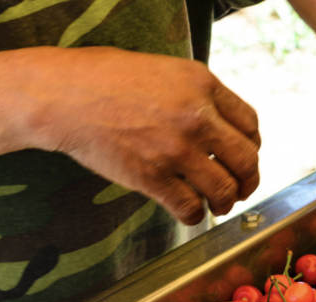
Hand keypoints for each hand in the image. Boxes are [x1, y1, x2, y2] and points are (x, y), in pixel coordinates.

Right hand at [20, 47, 259, 223]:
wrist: (62, 96)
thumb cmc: (107, 80)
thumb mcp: (165, 71)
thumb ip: (198, 96)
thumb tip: (223, 129)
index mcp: (203, 85)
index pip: (250, 124)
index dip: (253, 147)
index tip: (245, 157)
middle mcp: (197, 117)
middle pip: (246, 160)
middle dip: (248, 180)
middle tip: (241, 189)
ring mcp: (176, 149)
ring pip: (224, 190)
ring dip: (225, 203)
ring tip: (217, 205)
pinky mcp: (153, 177)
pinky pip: (190, 208)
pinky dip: (194, 216)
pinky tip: (189, 212)